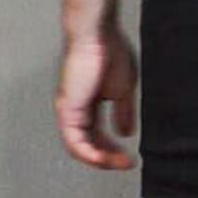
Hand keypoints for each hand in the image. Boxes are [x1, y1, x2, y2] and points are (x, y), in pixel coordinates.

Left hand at [56, 26, 137, 169]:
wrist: (97, 33)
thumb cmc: (108, 51)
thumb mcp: (123, 89)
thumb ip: (123, 112)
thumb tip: (126, 132)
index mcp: (88, 105)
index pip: (97, 137)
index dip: (113, 150)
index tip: (130, 157)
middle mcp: (76, 110)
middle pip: (88, 146)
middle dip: (108, 159)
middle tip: (126, 164)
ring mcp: (69, 111)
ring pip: (79, 148)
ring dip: (100, 160)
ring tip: (119, 163)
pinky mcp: (67, 109)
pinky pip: (74, 141)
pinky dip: (89, 154)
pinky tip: (104, 158)